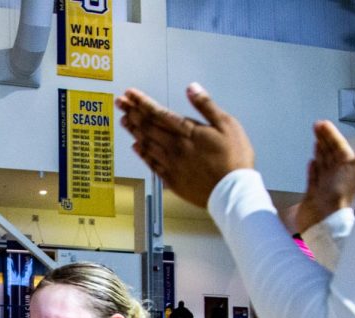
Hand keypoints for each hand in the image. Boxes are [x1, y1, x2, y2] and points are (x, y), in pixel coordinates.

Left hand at [116, 83, 254, 207]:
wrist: (231, 191)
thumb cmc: (234, 158)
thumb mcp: (227, 124)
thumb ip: (206, 106)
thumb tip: (191, 88)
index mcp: (188, 132)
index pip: (158, 113)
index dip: (141, 102)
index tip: (129, 94)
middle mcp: (175, 147)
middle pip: (148, 127)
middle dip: (132, 112)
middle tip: (120, 103)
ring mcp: (171, 164)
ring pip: (146, 144)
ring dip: (133, 131)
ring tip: (124, 120)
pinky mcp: (171, 179)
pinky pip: (151, 164)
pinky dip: (142, 154)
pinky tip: (136, 147)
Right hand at [295, 122, 354, 232]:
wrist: (324, 218)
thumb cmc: (340, 194)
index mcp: (347, 166)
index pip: (339, 145)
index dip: (331, 134)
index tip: (322, 124)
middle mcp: (337, 173)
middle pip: (330, 152)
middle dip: (324, 139)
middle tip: (316, 126)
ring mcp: (325, 183)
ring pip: (322, 162)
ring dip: (319, 151)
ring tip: (315, 140)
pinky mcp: (313, 193)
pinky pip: (313, 177)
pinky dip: (312, 169)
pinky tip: (311, 162)